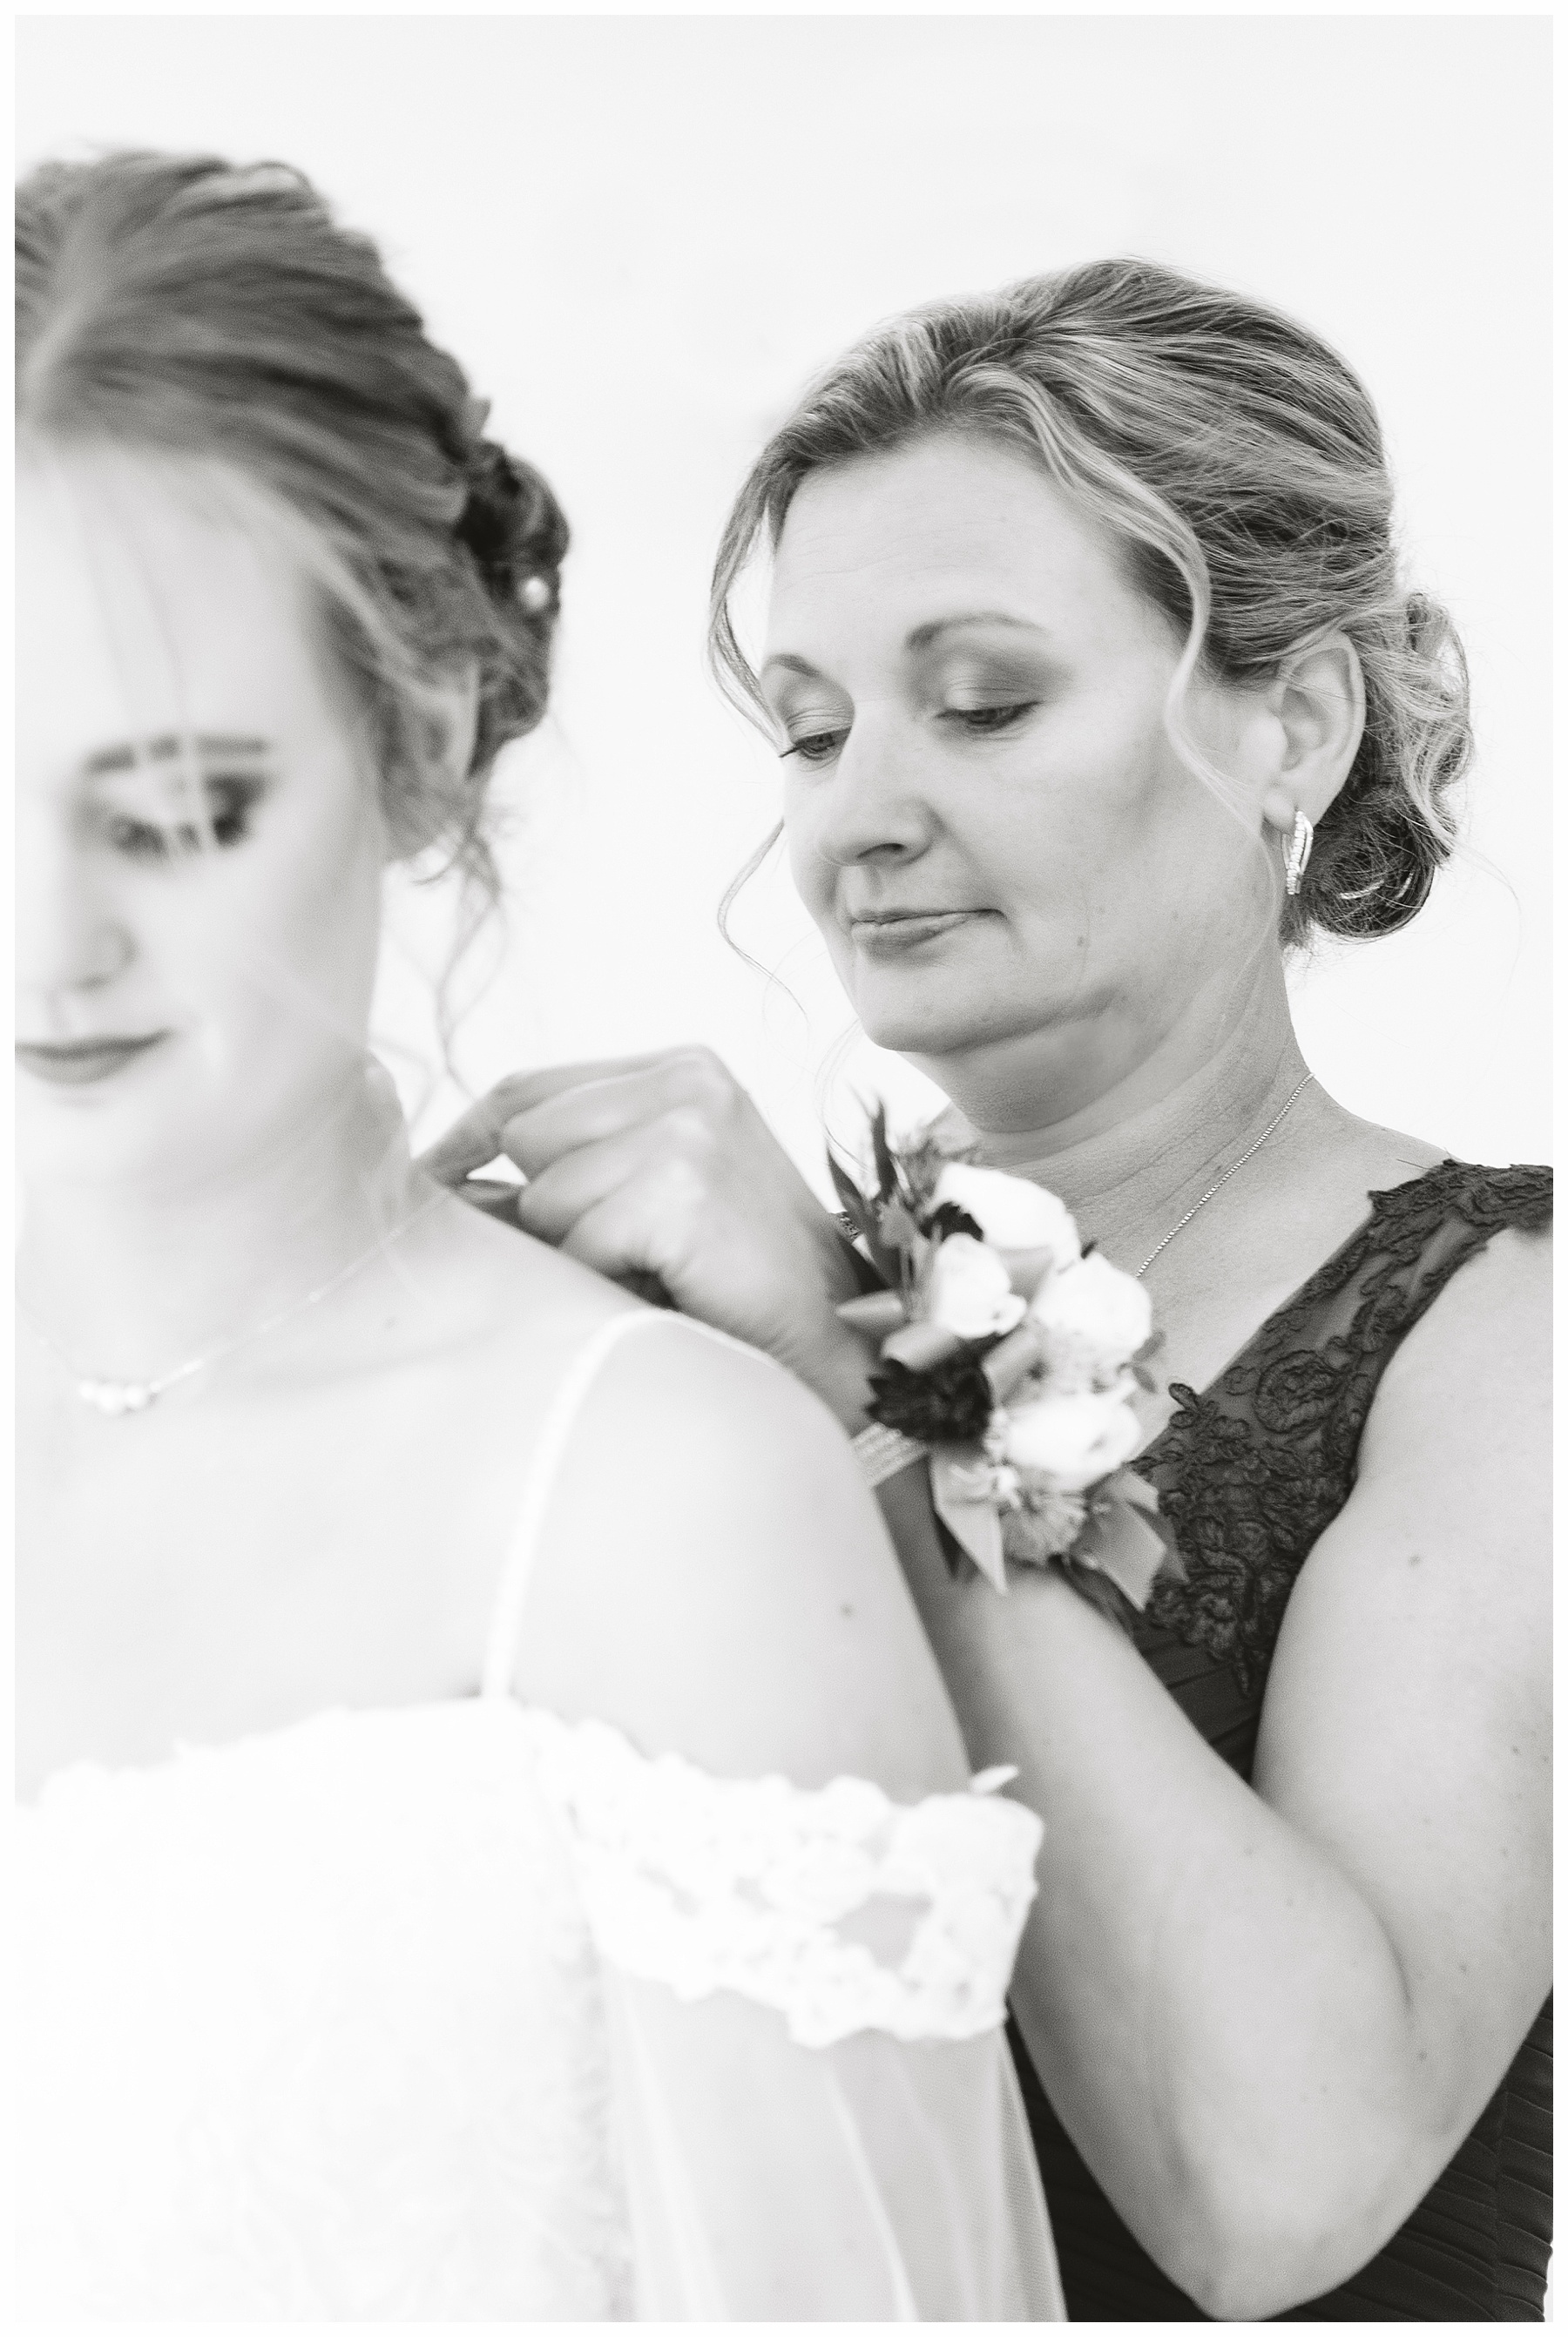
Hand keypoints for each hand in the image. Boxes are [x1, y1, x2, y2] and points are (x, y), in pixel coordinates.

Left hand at [418, 1048, 875, 1426]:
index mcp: (681, 1069)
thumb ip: (574, 1168)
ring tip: (655, 1278)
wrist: (839, 1346)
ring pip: (543, 1197)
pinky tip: (670, 1293)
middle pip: (524, 1138)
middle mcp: (686, 1081)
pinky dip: (605, 1284)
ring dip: (579, 1257)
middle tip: (607, 1264)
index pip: (525, 1091)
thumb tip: (439, 1187)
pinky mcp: (682, 1187)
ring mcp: (688, 1128)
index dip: (466, 1144)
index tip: (432, 1191)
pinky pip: (576, 1244)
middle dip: (537, 1212)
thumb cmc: (740, 1283)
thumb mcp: (655, 1196)